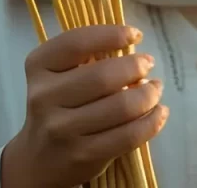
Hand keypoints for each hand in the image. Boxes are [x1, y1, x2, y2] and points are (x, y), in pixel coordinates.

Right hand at [1, 25, 168, 187]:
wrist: (37, 162)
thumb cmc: (58, 107)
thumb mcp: (58, 76)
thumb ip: (86, 59)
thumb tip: (135, 51)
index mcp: (38, 67)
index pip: (76, 43)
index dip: (111, 34)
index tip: (135, 34)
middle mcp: (44, 97)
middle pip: (103, 76)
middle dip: (135, 67)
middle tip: (148, 65)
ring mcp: (62, 129)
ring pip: (121, 106)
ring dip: (148, 94)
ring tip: (155, 89)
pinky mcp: (83, 155)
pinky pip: (128, 135)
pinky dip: (151, 121)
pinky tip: (159, 112)